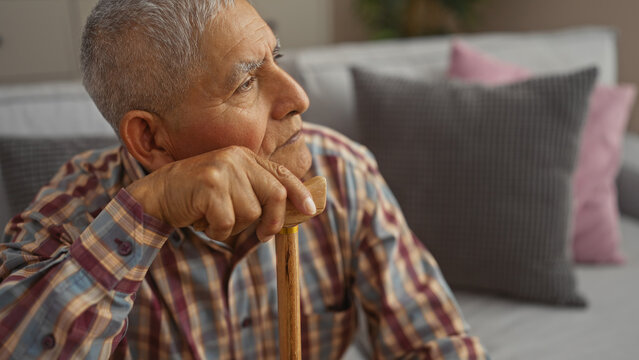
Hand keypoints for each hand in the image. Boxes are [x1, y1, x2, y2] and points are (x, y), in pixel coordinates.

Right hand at [126, 146, 315, 244]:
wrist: (156, 195)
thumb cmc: (196, 197)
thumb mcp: (230, 187)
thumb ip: (256, 192)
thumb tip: (291, 210)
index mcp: (244, 156)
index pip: (281, 174)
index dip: (299, 193)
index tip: (310, 211)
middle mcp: (236, 159)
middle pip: (275, 194)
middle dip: (272, 221)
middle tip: (262, 235)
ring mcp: (223, 170)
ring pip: (250, 213)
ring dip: (233, 226)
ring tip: (212, 217)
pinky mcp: (210, 186)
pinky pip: (228, 222)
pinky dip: (216, 231)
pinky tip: (201, 220)